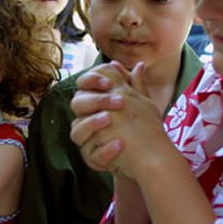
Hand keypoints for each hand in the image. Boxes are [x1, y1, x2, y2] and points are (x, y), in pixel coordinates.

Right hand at [70, 62, 165, 178]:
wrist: (145, 155)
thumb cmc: (138, 125)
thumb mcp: (140, 103)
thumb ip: (136, 86)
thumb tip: (139, 65)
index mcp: (94, 101)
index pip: (83, 84)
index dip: (91, 80)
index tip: (109, 83)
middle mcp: (85, 119)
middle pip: (77, 104)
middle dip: (96, 101)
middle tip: (119, 102)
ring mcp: (86, 139)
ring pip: (77, 131)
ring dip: (92, 123)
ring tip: (110, 119)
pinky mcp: (91, 158)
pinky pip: (91, 154)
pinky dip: (105, 150)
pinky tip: (119, 144)